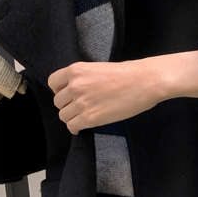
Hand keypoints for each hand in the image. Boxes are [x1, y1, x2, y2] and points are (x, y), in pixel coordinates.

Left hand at [48, 58, 163, 134]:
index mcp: (75, 70)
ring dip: (72, 117)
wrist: (144, 82)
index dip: (60, 91)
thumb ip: (83, 78)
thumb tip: (76, 91)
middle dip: (68, 105)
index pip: (53, 83)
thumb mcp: (98, 68)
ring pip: (63, 115)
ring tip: (84, 116)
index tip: (68, 95)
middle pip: (58, 102)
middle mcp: (74, 86)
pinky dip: (76, 128)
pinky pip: (72, 126)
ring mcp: (81, 102)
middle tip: (80, 107)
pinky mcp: (90, 118)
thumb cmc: (127, 74)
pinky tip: (83, 126)